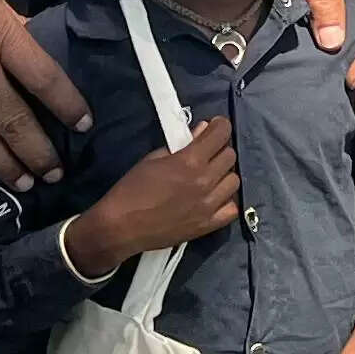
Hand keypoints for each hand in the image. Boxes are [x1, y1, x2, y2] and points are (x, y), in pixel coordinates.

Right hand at [69, 113, 239, 277]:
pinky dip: (227, 201)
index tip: (216, 126)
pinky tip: (215, 197)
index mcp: (189, 162)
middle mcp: (204, 181)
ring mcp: (209, 205)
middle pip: (230, 156)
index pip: (221, 134)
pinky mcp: (208, 225)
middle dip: (220, 148)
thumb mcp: (152, 159)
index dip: (220, 126)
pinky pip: (232, 209)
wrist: (120, 227)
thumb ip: (181, 144)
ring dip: (224, 174)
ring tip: (211, 175)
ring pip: (234, 181)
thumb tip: (202, 130)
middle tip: (208, 151)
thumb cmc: (131, 190)